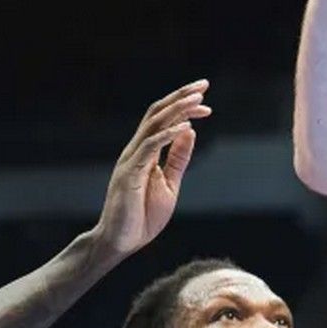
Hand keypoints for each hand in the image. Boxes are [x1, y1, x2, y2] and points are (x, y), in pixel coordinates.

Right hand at [90, 81, 210, 259]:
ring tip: (199, 100)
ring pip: (153, 125)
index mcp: (144, 152)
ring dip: (177, 110)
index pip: (163, 120)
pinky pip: (149, 148)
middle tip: (204, 84)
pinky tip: (185, 127)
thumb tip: (189, 131)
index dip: (183, 107)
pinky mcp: (129, 174)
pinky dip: (167, 135)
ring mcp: (130, 161)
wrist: (120, 243)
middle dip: (181, 97)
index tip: (205, 101)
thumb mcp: (169, 183)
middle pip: (157, 114)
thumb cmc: (142, 216)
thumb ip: (177, 158)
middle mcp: (135, 151)